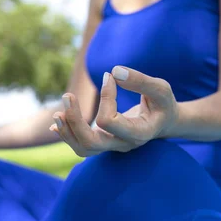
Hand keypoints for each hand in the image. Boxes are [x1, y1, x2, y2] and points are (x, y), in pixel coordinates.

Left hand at [50, 66, 178, 156]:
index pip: (109, 121)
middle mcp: (123, 144)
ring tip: (58, 112)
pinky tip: (56, 121)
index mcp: (138, 134)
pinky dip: (67, 134)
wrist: (164, 121)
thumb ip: (140, 81)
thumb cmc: (163, 104)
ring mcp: (112, 146)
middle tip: (67, 96)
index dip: (105, 98)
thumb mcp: (160, 89)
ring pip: (83, 149)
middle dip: (75, 121)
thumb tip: (114, 71)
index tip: (109, 77)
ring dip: (67, 131)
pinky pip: (81, 145)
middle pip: (90, 143)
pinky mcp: (104, 142)